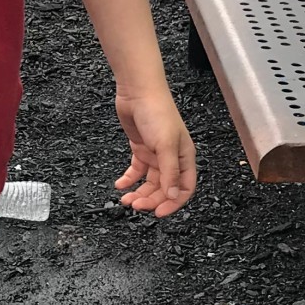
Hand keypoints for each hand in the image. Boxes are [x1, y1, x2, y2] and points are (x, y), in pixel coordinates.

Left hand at [114, 89, 196, 217]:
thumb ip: (170, 172)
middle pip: (164, 188)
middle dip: (151, 199)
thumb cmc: (157, 112)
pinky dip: (128, 179)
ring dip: (138, 193)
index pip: (184, 188)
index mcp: (184, 157)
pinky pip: (136, 171)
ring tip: (126, 200)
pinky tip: (121, 185)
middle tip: (136, 206)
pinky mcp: (140, 149)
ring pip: (149, 182)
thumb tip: (173, 196)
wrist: (138, 92)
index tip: (158, 213)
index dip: (173, 203)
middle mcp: (171, 158)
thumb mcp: (166, 145)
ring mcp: (155, 154)